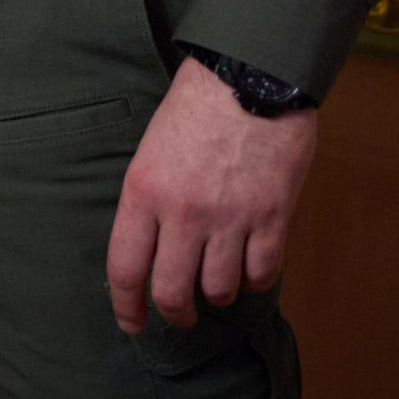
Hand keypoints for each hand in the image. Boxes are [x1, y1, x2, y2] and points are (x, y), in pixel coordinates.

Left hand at [105, 57, 316, 332]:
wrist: (250, 74)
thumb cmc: (196, 106)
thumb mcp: (152, 149)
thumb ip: (150, 200)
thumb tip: (151, 247)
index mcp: (144, 191)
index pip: (126, 268)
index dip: (126, 306)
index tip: (131, 323)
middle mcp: (183, 212)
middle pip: (171, 292)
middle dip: (175, 312)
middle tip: (180, 314)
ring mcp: (230, 217)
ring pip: (219, 289)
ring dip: (218, 294)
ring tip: (218, 282)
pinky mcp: (272, 217)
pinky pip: (262, 272)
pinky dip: (256, 278)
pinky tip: (251, 266)